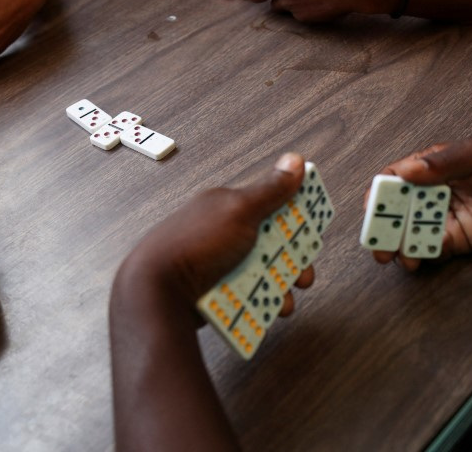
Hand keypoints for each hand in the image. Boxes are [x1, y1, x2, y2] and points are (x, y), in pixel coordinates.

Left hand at [116, 152, 313, 320]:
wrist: (157, 291)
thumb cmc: (196, 243)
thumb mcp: (240, 211)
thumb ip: (270, 190)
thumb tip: (294, 159)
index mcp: (226, 206)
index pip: (271, 205)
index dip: (295, 218)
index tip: (313, 233)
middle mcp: (222, 232)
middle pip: (270, 244)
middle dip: (292, 261)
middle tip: (304, 276)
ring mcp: (217, 263)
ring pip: (261, 273)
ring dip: (280, 287)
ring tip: (286, 300)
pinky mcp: (213, 290)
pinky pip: (245, 295)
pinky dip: (260, 303)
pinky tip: (267, 311)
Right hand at [369, 134, 471, 270]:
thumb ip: (442, 162)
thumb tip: (407, 169)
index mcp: (433, 167)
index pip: (396, 178)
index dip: (381, 192)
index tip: (372, 206)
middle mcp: (433, 192)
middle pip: (398, 209)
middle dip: (383, 224)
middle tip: (377, 238)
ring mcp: (444, 216)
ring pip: (410, 231)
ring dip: (398, 243)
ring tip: (395, 255)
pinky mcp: (458, 239)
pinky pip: (432, 247)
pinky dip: (420, 254)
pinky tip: (416, 258)